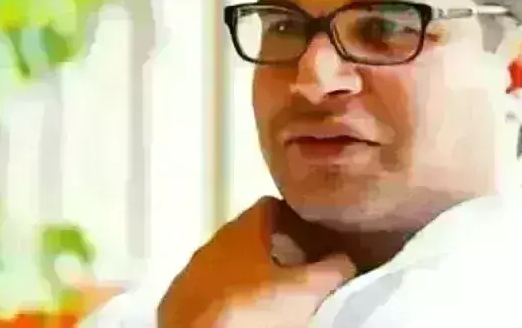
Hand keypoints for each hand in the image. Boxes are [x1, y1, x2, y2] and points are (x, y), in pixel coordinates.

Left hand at [157, 196, 355, 327]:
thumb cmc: (256, 309)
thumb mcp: (308, 289)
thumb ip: (333, 268)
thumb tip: (346, 258)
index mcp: (242, 229)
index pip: (271, 206)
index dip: (296, 219)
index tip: (314, 239)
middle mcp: (212, 242)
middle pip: (249, 236)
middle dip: (274, 250)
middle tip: (299, 272)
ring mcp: (190, 272)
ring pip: (227, 264)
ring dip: (249, 275)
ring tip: (272, 298)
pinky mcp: (175, 302)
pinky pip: (208, 291)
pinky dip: (226, 297)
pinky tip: (242, 316)